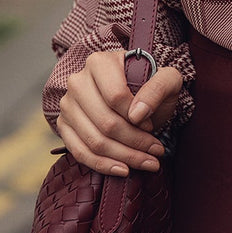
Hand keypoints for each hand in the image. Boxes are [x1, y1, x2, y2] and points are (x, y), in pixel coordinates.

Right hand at [56, 47, 183, 176]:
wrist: (136, 95)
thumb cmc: (151, 86)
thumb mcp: (167, 79)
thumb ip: (158, 88)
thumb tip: (137, 115)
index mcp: (99, 62)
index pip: (115, 96)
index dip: (137, 117)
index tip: (153, 126)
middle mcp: (78, 81)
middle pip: (105, 122)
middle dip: (135, 143)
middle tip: (157, 152)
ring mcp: (68, 105)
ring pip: (94, 141)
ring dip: (124, 157)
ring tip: (148, 163)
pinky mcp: (64, 126)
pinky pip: (79, 152)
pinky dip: (103, 165)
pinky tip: (123, 170)